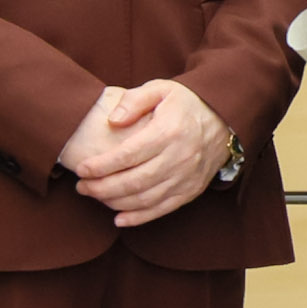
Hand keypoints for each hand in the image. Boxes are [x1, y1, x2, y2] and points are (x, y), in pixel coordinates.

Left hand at [67, 80, 234, 226]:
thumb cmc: (186, 103)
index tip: (81, 169)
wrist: (225, 118)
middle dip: (102, 188)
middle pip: (134, 181)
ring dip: (115, 203)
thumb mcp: (161, 89)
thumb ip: (134, 101)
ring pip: (145, 199)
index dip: (101, 165)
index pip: (128, 154)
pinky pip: (162, 209)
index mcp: (169, 131)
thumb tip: (112, 121)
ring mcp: (187, 177)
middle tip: (81, 187)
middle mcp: (179, 157)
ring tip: (94, 196)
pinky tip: (118, 218)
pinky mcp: (191, 190)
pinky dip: (139, 217)